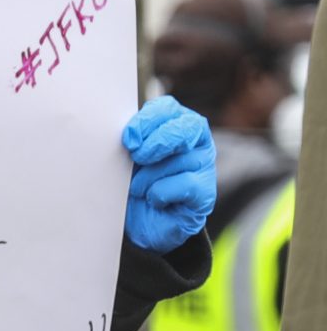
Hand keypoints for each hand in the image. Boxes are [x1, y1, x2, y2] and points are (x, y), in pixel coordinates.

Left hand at [122, 96, 215, 252]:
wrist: (139, 222)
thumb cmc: (132, 181)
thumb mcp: (126, 157)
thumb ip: (131, 140)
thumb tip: (128, 134)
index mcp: (174, 124)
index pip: (168, 108)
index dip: (148, 120)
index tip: (129, 139)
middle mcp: (196, 142)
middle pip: (188, 126)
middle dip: (159, 141)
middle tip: (138, 157)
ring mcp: (204, 167)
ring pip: (182, 159)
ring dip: (151, 175)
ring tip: (138, 188)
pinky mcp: (206, 193)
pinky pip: (186, 184)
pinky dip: (161, 193)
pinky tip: (154, 200)